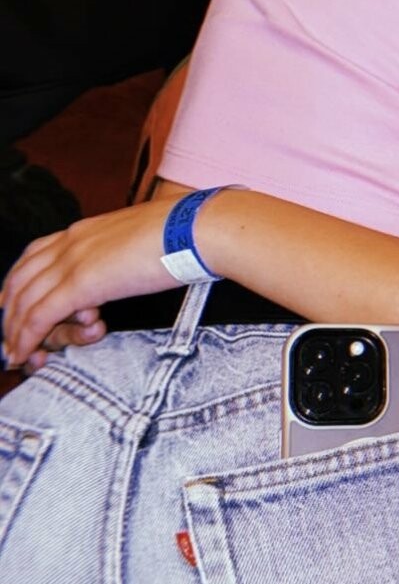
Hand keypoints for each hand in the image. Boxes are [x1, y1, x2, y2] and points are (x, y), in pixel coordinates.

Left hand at [1, 202, 171, 370]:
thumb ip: (120, 254)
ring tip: (13, 355)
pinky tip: (24, 354)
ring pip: (23, 300)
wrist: (194, 229)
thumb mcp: (139, 241)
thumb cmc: (182, 234)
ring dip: (12, 331)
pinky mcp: (82, 284)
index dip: (17, 283)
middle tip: (6, 337)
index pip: (33, 256)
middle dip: (7, 312)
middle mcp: (70, 242)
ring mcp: (72, 261)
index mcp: (83, 231)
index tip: (13, 305)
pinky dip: (26, 337)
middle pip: (19, 279)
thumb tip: (127, 267)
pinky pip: (40, 315)